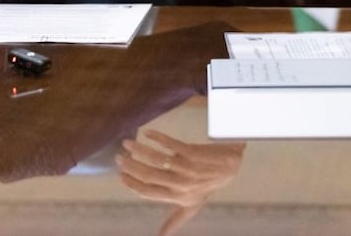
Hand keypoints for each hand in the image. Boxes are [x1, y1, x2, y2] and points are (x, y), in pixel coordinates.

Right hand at [116, 128, 245, 235]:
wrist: (232, 164)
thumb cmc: (211, 184)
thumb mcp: (194, 205)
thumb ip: (176, 219)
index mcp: (178, 197)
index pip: (148, 192)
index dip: (132, 184)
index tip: (120, 174)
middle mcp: (182, 185)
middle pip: (148, 176)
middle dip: (131, 166)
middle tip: (118, 157)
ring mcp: (188, 169)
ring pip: (157, 160)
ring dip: (139, 150)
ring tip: (127, 143)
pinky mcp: (194, 153)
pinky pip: (172, 144)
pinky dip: (158, 137)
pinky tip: (147, 132)